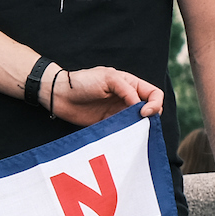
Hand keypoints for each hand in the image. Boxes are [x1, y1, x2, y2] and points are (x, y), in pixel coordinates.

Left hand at [50, 66, 164, 124]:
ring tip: (132, 131)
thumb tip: (141, 107)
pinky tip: (122, 137)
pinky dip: (126, 134)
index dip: (155, 103)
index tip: (144, 112)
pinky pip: (123, 131)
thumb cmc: (83, 81)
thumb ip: (127, 91)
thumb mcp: (108, 78)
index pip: (154, 94)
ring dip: (138, 127)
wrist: (59, 95)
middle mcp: (127, 99)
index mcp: (130, 84)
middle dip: (149, 117)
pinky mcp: (108, 123)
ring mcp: (118, 112)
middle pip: (149, 110)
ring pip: (137, 122)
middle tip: (139, 122)